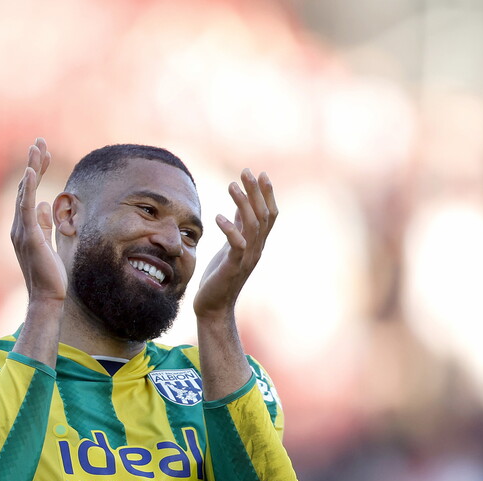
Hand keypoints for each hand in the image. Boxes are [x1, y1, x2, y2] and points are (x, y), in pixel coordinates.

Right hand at [10, 138, 66, 302]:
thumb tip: (44, 204)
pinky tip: (31, 172)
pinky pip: (25, 207)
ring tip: (37, 148)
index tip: (44, 155)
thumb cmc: (49, 274)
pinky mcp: (28, 236)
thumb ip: (43, 224)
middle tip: (40, 141)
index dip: (36, 172)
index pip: (29, 193)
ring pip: (24, 193)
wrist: (46, 296)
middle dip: (33, 163)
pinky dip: (27, 188)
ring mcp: (21, 231)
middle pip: (24, 188)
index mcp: (24, 227)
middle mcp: (18, 226)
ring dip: (31, 169)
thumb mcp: (47, 243)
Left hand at [193, 168, 277, 319]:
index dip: (267, 194)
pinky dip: (229, 229)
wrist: (213, 306)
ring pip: (252, 226)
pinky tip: (218, 217)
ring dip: (243, 203)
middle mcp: (256, 249)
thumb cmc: (220, 275)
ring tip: (231, 185)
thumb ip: (239, 226)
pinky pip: (236, 245)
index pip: (269, 215)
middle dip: (256, 192)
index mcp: (257, 244)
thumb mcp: (230, 246)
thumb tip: (242, 204)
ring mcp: (246, 258)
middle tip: (247, 171)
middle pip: (263, 215)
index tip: (261, 173)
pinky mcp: (233, 267)